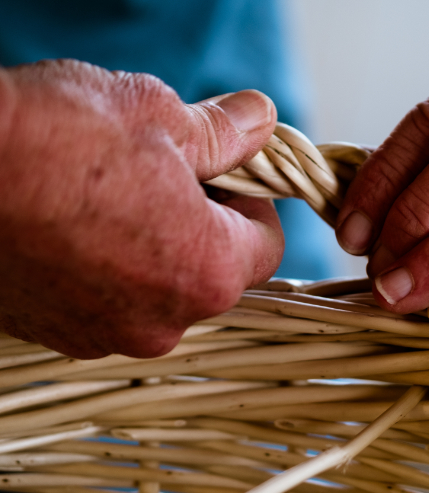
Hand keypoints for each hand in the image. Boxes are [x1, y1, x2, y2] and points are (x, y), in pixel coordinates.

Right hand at [0, 60, 282, 357]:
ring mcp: (106, 335)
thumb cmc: (54, 139)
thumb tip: (259, 121)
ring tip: (111, 197)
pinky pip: (107, 303)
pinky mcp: (57, 334)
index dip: (252, 204)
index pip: (267, 247)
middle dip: (201, 225)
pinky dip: (105, 270)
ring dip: (151, 249)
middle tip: (164, 177)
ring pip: (158, 290)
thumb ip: (223, 133)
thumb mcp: (158, 115)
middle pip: (212, 272)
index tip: (224, 174)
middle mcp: (164, 321)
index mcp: (208, 272)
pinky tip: (73, 226)